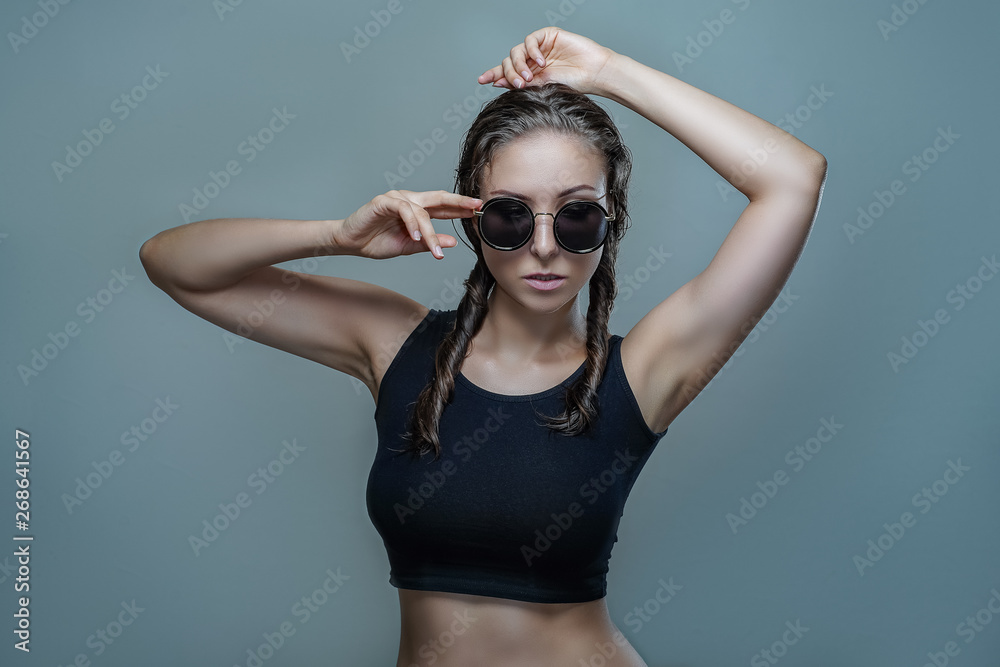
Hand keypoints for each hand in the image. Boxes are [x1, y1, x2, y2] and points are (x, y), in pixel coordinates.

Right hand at [333, 190, 480, 259]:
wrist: (351, 243)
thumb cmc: (377, 242)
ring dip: (430, 232)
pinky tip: (416, 236)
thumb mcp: (410, 246)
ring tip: (434, 250)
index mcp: (417, 210)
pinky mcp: (383, 201)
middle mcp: (410, 200)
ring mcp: (396, 198)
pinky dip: (412, 224)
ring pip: (421, 211)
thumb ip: (430, 243)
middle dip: (458, 202)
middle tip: (475, 207)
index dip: (460, 209)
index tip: (478, 212)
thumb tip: (453, 242)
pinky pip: (403, 210)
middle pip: (438, 198)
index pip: (443, 207)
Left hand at [477, 27, 616, 95]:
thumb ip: (523, 84)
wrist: (594, 74)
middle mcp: (532, 60)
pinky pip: (530, 40)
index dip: (493, 74)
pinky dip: (532, 52)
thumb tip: (499, 82)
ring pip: (516, 51)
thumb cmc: (574, 85)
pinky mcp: (548, 36)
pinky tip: (541, 63)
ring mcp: (539, 47)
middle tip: (516, 84)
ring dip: (518, 65)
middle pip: (508, 61)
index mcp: (530, 74)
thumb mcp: (544, 88)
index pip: (506, 72)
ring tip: (528, 78)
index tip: (481, 80)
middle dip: (508, 73)